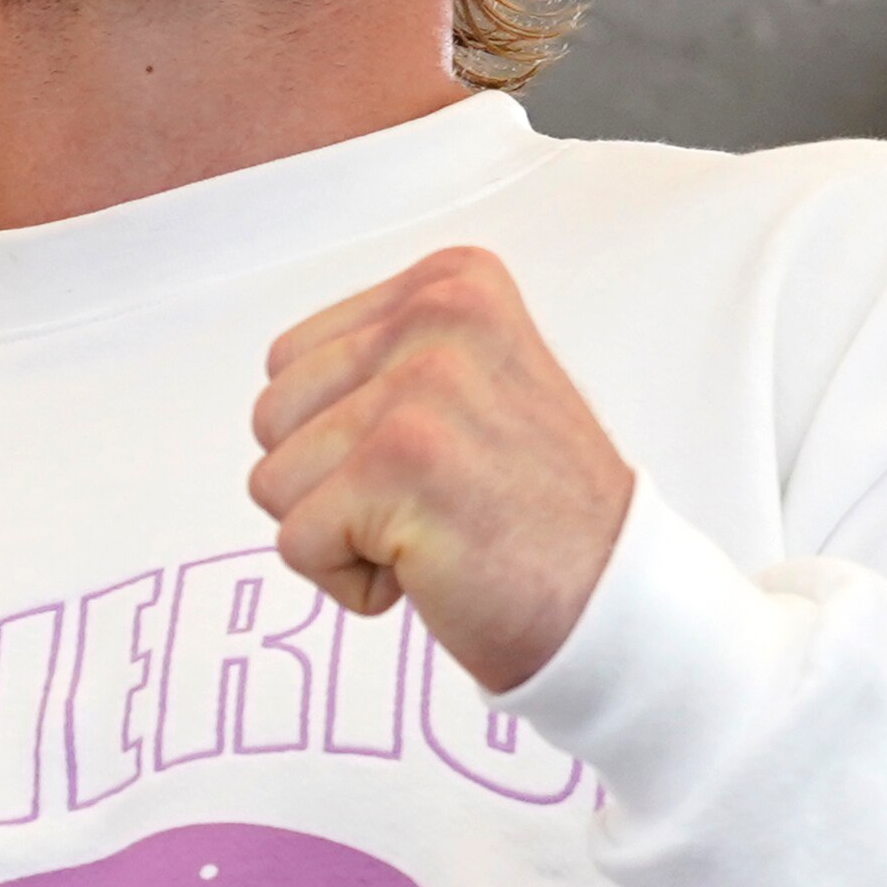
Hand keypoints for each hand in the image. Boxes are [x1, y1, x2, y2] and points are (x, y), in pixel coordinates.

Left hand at [247, 245, 634, 693]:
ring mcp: (421, 389)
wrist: (614, 603)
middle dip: (329, 482)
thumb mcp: (472, 380)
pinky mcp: (400, 467)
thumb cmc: (528, 511)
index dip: (339, 436)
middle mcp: (438, 317)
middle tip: (433, 500)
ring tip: (434, 528)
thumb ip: (382, 358)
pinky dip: (350, 581)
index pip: (290, 362)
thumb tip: (280, 379)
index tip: (436, 456)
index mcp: (452, 284)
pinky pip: (295, 544)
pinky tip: (432, 568)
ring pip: (274, 482)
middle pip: (271, 418)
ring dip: (340, 532)